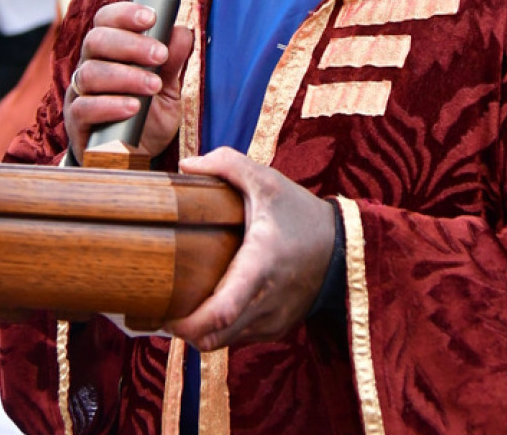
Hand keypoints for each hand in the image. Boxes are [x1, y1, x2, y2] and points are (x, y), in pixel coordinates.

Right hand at [64, 1, 193, 161]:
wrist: (135, 158)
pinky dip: (109, 105)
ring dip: (125, 76)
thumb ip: (173, 61)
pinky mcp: (76, 121)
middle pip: (96, 40)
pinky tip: (133, 107)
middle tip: (160, 56)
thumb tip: (183, 31)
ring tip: (153, 87)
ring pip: (90, 72)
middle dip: (130, 44)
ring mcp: (80, 93)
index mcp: (110, 51)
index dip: (125, 13)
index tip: (151, 17)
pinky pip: (84, 107)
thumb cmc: (148, 117)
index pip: (107, 20)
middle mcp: (90, 65)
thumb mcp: (168, 89)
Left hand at [165, 148, 335, 351]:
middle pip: (213, 338)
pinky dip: (220, 329)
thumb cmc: (300, 212)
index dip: (188, 321)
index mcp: (260, 264)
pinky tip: (213, 302)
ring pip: (222, 344)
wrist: (343, 247)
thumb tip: (186, 165)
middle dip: (183, 328)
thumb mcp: (267, 179)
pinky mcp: (276, 329)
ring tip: (185, 302)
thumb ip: (227, 164)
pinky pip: (238, 339)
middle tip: (164, 304)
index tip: (165, 309)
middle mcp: (266, 301)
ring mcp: (272, 320)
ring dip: (200, 331)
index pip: (222, 311)